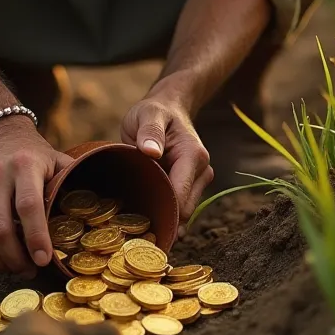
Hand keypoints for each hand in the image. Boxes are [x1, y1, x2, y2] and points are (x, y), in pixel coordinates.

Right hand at [0, 116, 71, 275]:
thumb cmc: (34, 153)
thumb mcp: (56, 160)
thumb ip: (68, 185)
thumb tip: (87, 220)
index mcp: (24, 164)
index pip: (28, 206)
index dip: (36, 236)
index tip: (44, 260)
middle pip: (0, 229)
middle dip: (16, 259)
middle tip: (31, 271)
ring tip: (17, 268)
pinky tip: (1, 256)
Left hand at [120, 96, 213, 225]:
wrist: (169, 108)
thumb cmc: (156, 111)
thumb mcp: (148, 114)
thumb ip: (150, 131)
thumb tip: (151, 151)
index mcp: (193, 156)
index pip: (181, 198)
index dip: (161, 212)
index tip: (138, 224)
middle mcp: (203, 171)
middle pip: (184, 210)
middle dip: (161, 217)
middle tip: (132, 226)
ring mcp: (200, 179)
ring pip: (183, 212)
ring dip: (163, 213)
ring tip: (138, 214)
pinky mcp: (194, 185)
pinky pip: (180, 205)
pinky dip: (166, 208)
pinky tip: (148, 209)